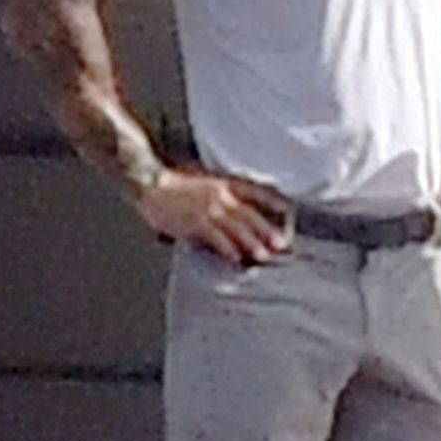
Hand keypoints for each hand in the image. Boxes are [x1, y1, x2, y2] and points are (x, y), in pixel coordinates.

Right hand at [134, 169, 290, 263]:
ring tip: (264, 256)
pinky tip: (234, 257)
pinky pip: (215, 236)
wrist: (151, 183)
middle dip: (267, 231)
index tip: (289, 214)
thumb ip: (225, 195)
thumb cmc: (177, 186)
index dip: (274, 204)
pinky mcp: (195, 221)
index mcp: (225, 184)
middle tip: (282, 245)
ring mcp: (208, 208)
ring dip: (251, 243)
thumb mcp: (206, 183)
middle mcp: (221, 195)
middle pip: (249, 215)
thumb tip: (239, 213)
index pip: (257, 193)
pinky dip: (226, 247)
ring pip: (236, 228)